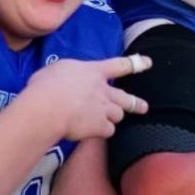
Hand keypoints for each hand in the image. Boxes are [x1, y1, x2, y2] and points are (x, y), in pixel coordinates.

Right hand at [25, 55, 151, 140]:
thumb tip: (66, 78)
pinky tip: (92, 132)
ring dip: (112, 118)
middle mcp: (103, 90)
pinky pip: (108, 131)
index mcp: (94, 72)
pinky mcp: (100, 127)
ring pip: (118, 115)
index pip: (119, 65)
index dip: (135, 63)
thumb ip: (69, 73)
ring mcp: (104, 109)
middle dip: (136, 103)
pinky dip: (102, 132)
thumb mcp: (57, 69)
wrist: (47, 108)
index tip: (148, 63)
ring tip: (104, 122)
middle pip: (125, 97)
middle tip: (143, 107)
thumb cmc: (46, 85)